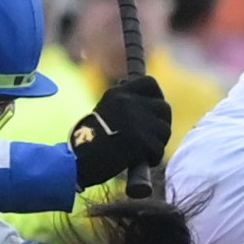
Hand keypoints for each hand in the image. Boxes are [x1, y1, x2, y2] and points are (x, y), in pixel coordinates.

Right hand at [64, 73, 175, 191]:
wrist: (79, 160)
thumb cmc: (90, 141)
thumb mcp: (104, 110)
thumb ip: (122, 101)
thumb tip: (135, 89)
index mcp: (119, 94)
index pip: (150, 83)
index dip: (157, 97)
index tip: (153, 110)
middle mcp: (129, 102)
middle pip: (164, 108)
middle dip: (161, 124)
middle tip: (153, 137)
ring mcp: (136, 121)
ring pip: (165, 129)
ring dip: (158, 143)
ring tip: (145, 151)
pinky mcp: (141, 140)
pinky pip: (158, 148)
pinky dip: (153, 157)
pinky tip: (142, 160)